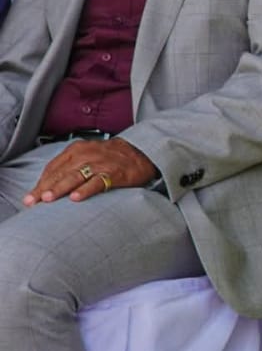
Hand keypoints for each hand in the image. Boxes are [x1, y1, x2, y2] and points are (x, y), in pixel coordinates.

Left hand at [25, 138, 156, 205]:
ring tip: (48, 199)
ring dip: (60, 188)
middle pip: (61, 173)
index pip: (53, 167)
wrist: (142, 152)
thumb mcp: (87, 155)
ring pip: (75, 177)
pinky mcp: (114, 173)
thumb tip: (46, 186)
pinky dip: (85, 190)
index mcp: (77, 149)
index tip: (30, 197)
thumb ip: (69, 167)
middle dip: (45, 188)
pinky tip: (75, 198)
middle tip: (32, 201)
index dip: (40, 183)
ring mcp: (100, 163)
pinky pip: (97, 182)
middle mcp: (86, 154)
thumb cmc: (111, 157)